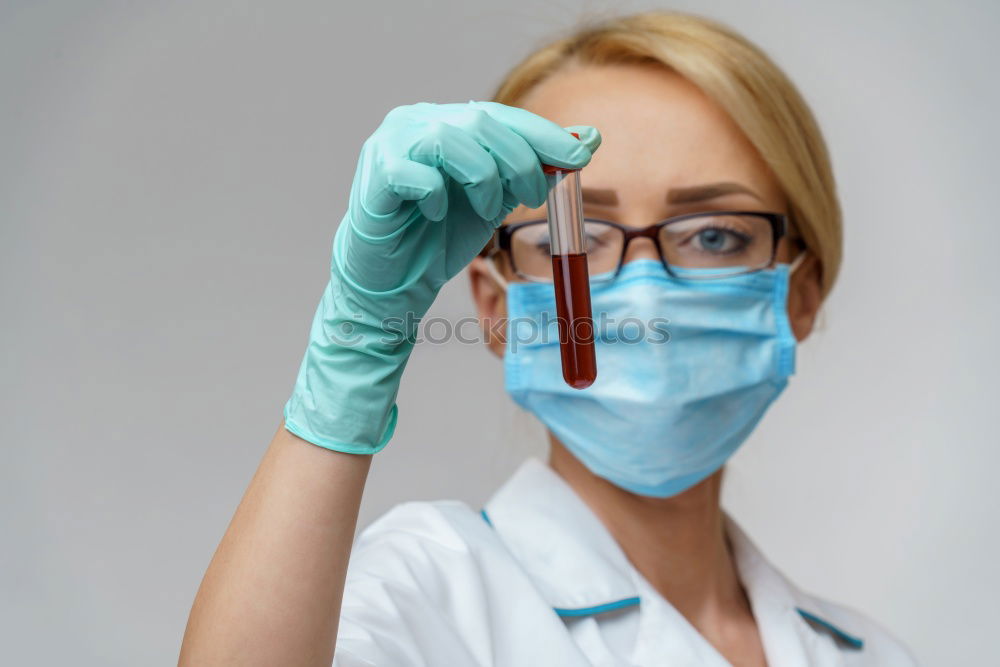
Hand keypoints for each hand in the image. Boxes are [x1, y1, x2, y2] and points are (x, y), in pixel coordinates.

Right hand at [284, 101, 600, 453]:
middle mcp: (417, 121)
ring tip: (487, 211)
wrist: (393, 281)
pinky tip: (435, 215)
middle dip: (520, 160)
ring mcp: (391, 144)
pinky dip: (436, 196)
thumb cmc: (441, 236)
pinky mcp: (376, 176)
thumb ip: (534, 168)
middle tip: (536, 197)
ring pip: (450, 140)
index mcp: (447, 122)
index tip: (580, 156)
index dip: (543, 134)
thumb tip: (588, 138)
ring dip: (483, 179)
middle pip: (480, 122)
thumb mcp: (498, 200)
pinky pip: (418, 175)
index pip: (501, 116)